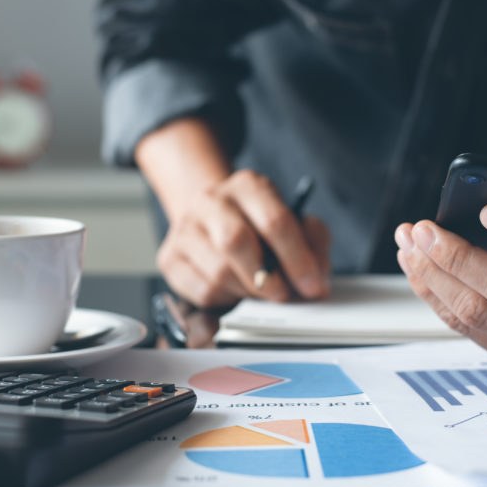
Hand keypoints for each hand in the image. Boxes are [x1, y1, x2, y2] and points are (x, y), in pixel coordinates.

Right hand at [157, 169, 330, 307]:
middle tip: (283, 295)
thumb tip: (315, 280)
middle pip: (236, 242)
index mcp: (248, 186)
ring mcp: (185, 228)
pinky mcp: (170, 257)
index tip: (312, 287)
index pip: (274, 220)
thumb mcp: (296, 223)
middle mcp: (212, 200)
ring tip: (260, 290)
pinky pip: (201, 291)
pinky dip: (225, 300)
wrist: (213, 217)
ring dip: (247, 292)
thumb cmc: (261, 226)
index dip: (297, 259)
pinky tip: (234, 289)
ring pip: (218, 272)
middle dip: (266, 278)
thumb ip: (314, 244)